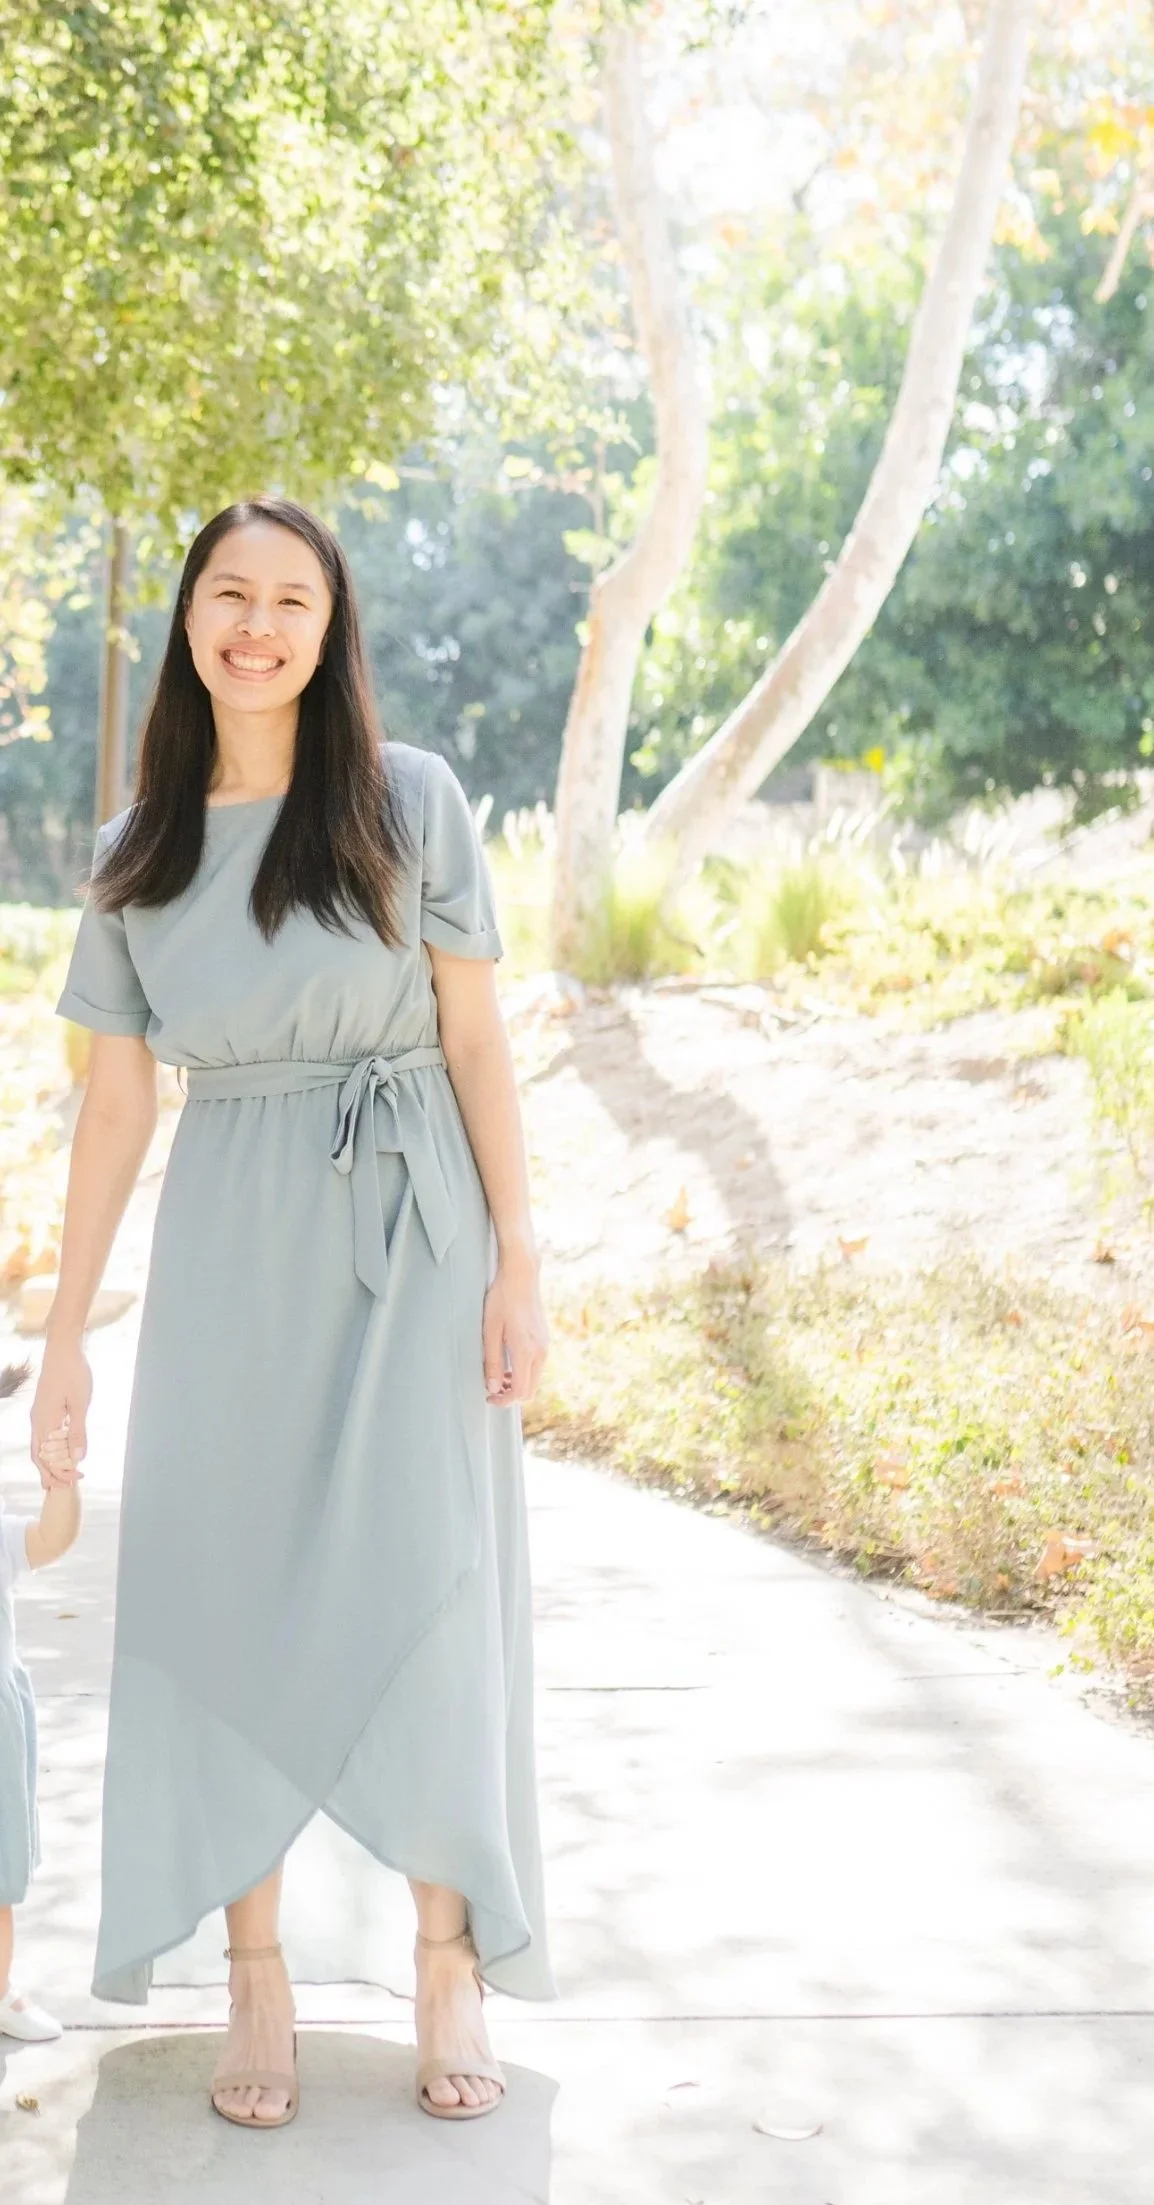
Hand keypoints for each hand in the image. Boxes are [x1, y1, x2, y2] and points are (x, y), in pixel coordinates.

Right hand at [30, 1343, 90, 1489]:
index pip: (49, 1459)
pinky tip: (58, 1452)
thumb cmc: (74, 1373)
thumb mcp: (80, 1404)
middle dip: (51, 1473)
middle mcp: (36, 1421)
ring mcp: (37, 1415)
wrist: (62, 1348)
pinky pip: (41, 1436)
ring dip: (48, 1463)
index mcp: (44, 1422)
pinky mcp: (42, 1409)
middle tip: (65, 1487)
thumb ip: (78, 1432)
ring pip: (38, 1447)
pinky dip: (48, 1450)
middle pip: (39, 1457)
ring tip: (58, 1477)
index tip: (78, 1479)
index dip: (61, 1472)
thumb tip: (78, 1458)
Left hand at [481, 1256, 548, 1406]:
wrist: (522, 1276)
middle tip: (491, 1391)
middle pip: (530, 1391)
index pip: (519, 1392)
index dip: (503, 1401)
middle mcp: (540, 1352)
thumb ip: (492, 1362)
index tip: (488, 1397)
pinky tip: (509, 1364)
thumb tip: (492, 1388)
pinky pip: (536, 1367)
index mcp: (526, 1352)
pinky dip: (523, 1374)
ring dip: (517, 1385)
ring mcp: (545, 1346)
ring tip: (498, 1377)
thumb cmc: (502, 1300)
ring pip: (534, 1380)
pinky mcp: (544, 1341)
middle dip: (511, 1397)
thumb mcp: (490, 1331)